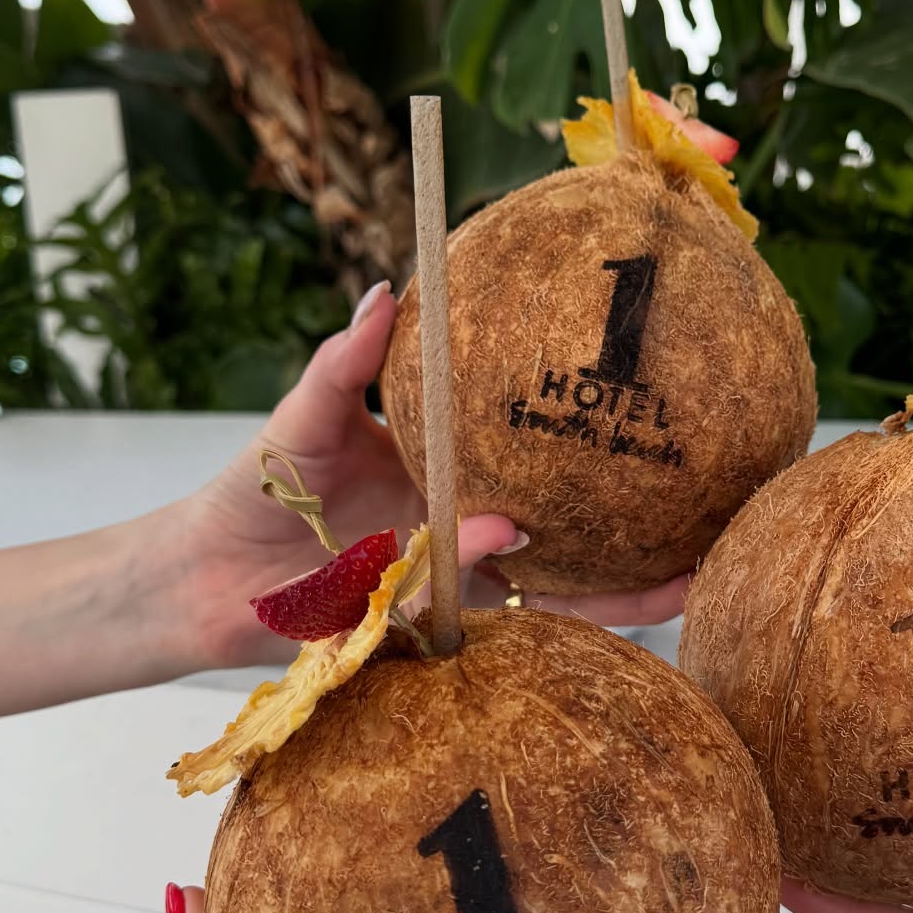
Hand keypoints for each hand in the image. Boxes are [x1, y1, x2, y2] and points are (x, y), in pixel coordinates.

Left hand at [180, 283, 689, 670]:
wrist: (200, 573)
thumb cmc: (253, 488)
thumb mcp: (306, 414)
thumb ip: (347, 362)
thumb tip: (386, 288)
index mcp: (450, 469)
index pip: (534, 454)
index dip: (588, 441)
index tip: (650, 411)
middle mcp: (465, 524)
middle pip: (569, 525)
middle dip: (638, 525)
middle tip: (713, 504)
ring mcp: (454, 576)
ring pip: (553, 585)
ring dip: (620, 588)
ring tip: (690, 577)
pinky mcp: (428, 624)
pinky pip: (493, 625)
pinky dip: (545, 622)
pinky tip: (587, 609)